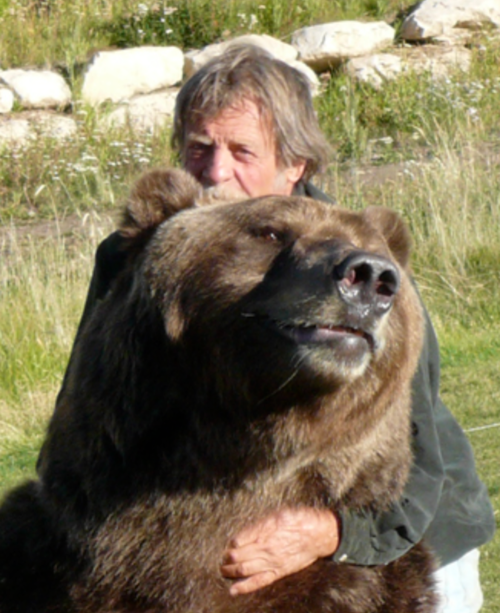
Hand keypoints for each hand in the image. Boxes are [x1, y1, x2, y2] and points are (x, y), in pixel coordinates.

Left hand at [220, 507, 339, 595]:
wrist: (318, 534)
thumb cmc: (299, 519)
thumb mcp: (277, 513)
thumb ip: (260, 523)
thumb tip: (245, 532)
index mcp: (264, 530)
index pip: (238, 540)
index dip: (230, 543)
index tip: (228, 544)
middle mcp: (265, 547)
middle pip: (238, 556)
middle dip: (226, 558)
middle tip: (222, 558)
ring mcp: (271, 561)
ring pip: (244, 569)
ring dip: (230, 570)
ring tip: (223, 570)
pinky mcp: (278, 572)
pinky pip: (258, 581)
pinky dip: (244, 587)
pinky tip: (233, 590)